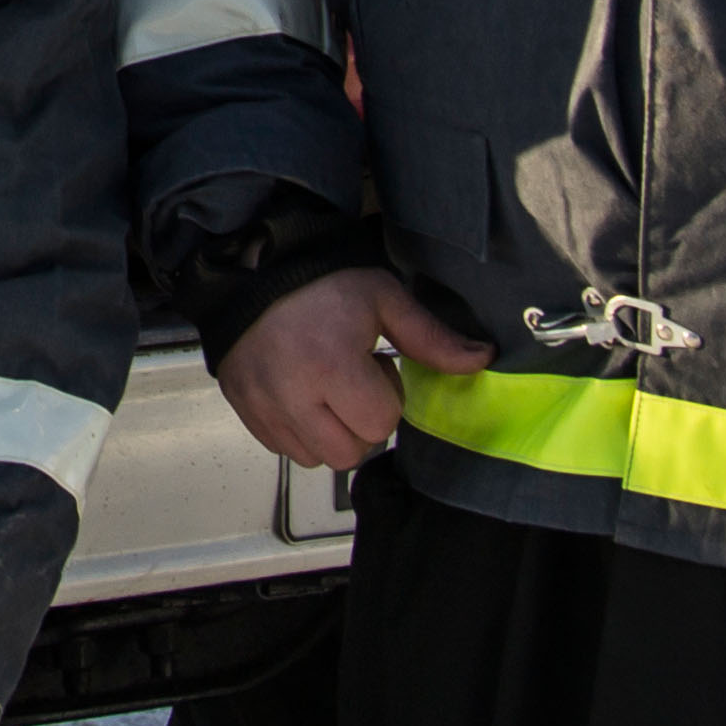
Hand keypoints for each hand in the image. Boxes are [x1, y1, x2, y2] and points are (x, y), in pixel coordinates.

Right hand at [214, 266, 489, 468]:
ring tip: (324, 389)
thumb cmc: (322, 282)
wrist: (252, 267)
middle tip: (351, 383)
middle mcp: (291, 396)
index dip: (386, 396)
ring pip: (314, 457)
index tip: (373, 364)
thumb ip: (431, 337)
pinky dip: (297, 431)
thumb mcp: (382, 297)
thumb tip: (483, 359)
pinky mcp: (242, 409)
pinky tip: (299, 394)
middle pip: (347, 453)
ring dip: (328, 433)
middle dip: (359, 425)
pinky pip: (282, 447)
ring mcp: (262, 406)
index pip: (380, 424)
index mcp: (331, 367)